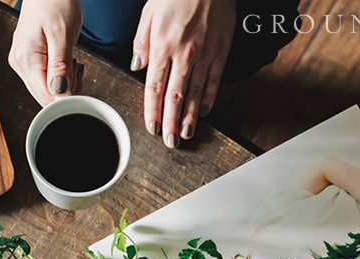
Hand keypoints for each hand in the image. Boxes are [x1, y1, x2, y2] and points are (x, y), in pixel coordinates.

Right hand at [8, 0, 83, 105]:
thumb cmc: (56, 3)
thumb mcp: (63, 34)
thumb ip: (61, 66)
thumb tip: (60, 93)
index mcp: (26, 59)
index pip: (46, 97)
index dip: (66, 97)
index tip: (79, 82)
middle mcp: (19, 63)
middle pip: (45, 96)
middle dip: (66, 89)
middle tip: (76, 66)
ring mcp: (21, 63)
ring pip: (46, 89)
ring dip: (64, 82)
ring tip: (71, 60)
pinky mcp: (27, 61)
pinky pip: (45, 79)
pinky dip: (60, 76)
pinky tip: (65, 61)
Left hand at [131, 0, 235, 147]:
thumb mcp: (148, 13)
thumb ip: (142, 42)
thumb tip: (137, 66)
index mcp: (162, 47)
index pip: (154, 87)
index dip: (152, 111)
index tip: (151, 127)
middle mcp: (184, 55)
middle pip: (174, 96)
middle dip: (170, 123)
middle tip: (169, 143)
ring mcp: (205, 54)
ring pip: (195, 93)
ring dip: (189, 117)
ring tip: (185, 135)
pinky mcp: (221, 51)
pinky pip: (214, 80)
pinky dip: (209, 98)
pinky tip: (204, 112)